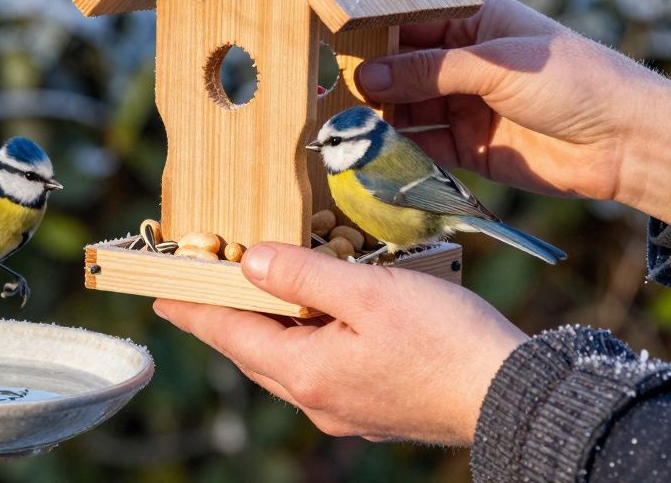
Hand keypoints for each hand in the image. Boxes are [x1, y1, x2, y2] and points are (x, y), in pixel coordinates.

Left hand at [154, 243, 525, 444]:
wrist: (512, 395)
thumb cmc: (445, 341)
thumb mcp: (368, 293)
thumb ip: (303, 276)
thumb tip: (249, 262)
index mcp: (307, 372)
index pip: (230, 336)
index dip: (193, 311)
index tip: (159, 296)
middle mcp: (318, 399)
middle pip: (254, 352)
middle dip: (226, 318)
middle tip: (201, 287)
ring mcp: (346, 408)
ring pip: (287, 362)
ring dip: (268, 327)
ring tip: (255, 293)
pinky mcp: (374, 406)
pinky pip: (320, 368)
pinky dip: (305, 338)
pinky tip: (319, 316)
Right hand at [356, 0, 670, 222]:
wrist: (628, 144)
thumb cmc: (576, 81)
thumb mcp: (499, 65)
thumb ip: (432, 70)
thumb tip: (369, 76)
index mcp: (477, 23)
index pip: (413, 25)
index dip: (376, 37)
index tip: (337, 48)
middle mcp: (468, 64)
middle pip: (405, 71)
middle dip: (372, 84)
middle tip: (331, 95)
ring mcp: (468, 108)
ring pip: (409, 111)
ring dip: (382, 121)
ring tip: (346, 128)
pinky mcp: (471, 150)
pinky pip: (425, 149)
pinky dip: (401, 153)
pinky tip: (376, 153)